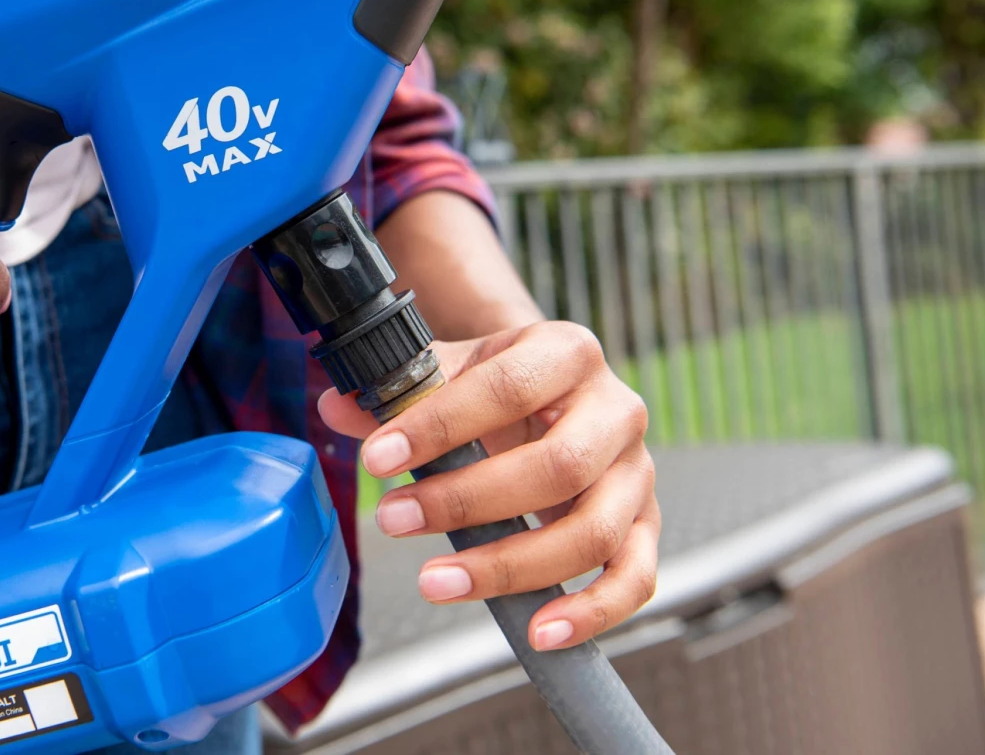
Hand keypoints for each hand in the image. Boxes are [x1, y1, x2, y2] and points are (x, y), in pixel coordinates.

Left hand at [319, 320, 658, 652]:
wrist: (553, 393)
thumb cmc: (497, 386)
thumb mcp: (451, 371)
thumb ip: (397, 391)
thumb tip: (338, 410)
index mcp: (568, 352)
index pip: (506, 387)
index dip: (440, 425)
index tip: (377, 458)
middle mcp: (617, 410)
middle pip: (557, 466)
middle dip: (467, 501)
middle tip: (393, 519)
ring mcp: (638, 472)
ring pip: (594, 531)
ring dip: (509, 566)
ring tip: (435, 582)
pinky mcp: (646, 524)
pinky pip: (635, 578)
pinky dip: (591, 612)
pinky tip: (537, 631)